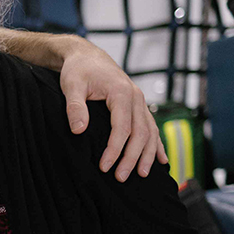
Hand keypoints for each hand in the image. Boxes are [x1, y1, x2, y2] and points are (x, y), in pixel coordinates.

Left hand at [58, 47, 166, 180]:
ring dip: (147, 155)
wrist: (87, 56)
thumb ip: (75, 107)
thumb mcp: (71, 85)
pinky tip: (161, 161)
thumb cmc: (78, 70)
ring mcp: (140, 102)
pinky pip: (152, 127)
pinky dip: (156, 145)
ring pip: (150, 132)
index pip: (122, 128)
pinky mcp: (138, 106)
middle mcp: (136, 97)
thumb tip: (78, 130)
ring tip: (142, 175)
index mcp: (122, 92)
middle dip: (132, 157)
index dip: (115, 149)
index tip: (105, 167)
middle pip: (140, 133)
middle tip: (120, 178)